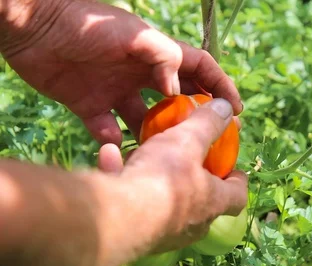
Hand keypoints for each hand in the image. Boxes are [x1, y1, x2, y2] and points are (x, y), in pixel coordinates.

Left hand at [1, 0, 242, 145]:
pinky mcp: (88, 105)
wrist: (33, 28)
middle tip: (207, 139)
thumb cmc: (85, 23)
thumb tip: (177, 90)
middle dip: (194, 115)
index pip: (198, 68)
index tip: (235, 109)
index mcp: (155, 53)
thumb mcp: (132, 33)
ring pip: (145, 120)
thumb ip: (162, 56)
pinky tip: (118, 147)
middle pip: (177, 97)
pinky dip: (114, 141)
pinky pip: (107, 130)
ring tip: (165, 152)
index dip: (220, 86)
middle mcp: (139, 74)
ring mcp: (115, 90)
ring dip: (155, 136)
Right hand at [97, 98, 246, 252]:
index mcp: (213, 202)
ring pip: (161, 199)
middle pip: (201, 201)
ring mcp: (163, 233)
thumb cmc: (162, 177)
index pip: (237, 196)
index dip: (238, 180)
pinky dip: (123, 178)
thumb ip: (207, 124)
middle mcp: (192, 224)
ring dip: (152, 174)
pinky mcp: (132, 235)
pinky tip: (108, 155)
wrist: (115, 218)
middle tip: (188, 158)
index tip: (235, 168)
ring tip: (141, 151)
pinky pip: (130, 201)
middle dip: (193, 179)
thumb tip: (227, 107)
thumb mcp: (187, 140)